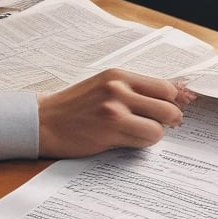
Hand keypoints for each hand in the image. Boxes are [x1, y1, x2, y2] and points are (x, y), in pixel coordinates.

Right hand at [36, 68, 195, 158]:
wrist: (43, 121)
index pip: (164, 86)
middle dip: (169, 120)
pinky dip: (141, 143)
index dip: (174, 101)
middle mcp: (118, 88)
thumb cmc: (74, 106)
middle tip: (159, 124)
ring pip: (159, 127)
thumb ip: (134, 89)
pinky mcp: (109, 131)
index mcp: (118, 75)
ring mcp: (114, 110)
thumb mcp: (104, 86)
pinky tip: (125, 139)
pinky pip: (143, 140)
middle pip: (168, 107)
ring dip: (153, 134)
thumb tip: (174, 93)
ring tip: (137, 132)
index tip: (173, 109)